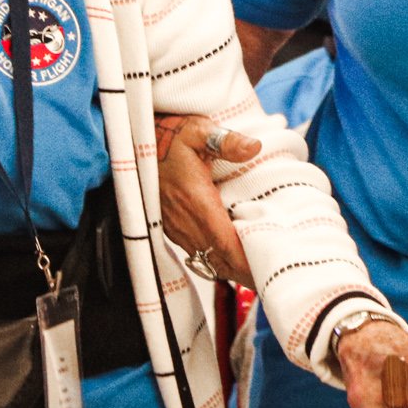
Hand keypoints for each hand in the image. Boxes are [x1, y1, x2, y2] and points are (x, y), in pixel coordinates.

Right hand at [154, 113, 260, 287]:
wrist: (137, 141)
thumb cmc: (171, 135)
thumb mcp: (199, 131)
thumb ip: (227, 141)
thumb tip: (254, 147)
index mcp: (195, 201)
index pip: (225, 244)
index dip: (246, 262)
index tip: (266, 270)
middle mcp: (184, 221)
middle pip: (219, 259)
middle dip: (244, 271)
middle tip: (270, 276)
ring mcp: (176, 227)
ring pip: (207, 258)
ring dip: (230, 266)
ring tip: (257, 269)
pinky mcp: (171, 227)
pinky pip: (197, 251)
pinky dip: (216, 257)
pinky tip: (232, 254)